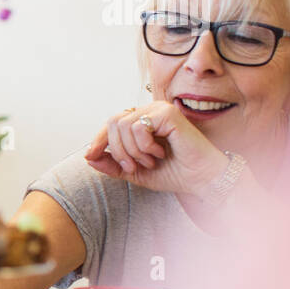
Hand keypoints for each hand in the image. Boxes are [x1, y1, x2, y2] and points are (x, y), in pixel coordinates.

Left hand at [84, 101, 228, 197]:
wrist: (201, 179)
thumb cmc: (173, 173)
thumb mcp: (135, 172)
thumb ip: (112, 164)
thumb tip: (88, 157)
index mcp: (141, 121)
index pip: (111, 124)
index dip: (98, 139)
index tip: (90, 156)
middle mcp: (149, 111)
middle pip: (113, 123)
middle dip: (118, 150)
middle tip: (133, 167)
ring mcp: (159, 109)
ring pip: (124, 125)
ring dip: (133, 150)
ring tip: (150, 161)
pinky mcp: (168, 113)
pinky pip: (139, 127)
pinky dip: (145, 145)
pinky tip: (160, 152)